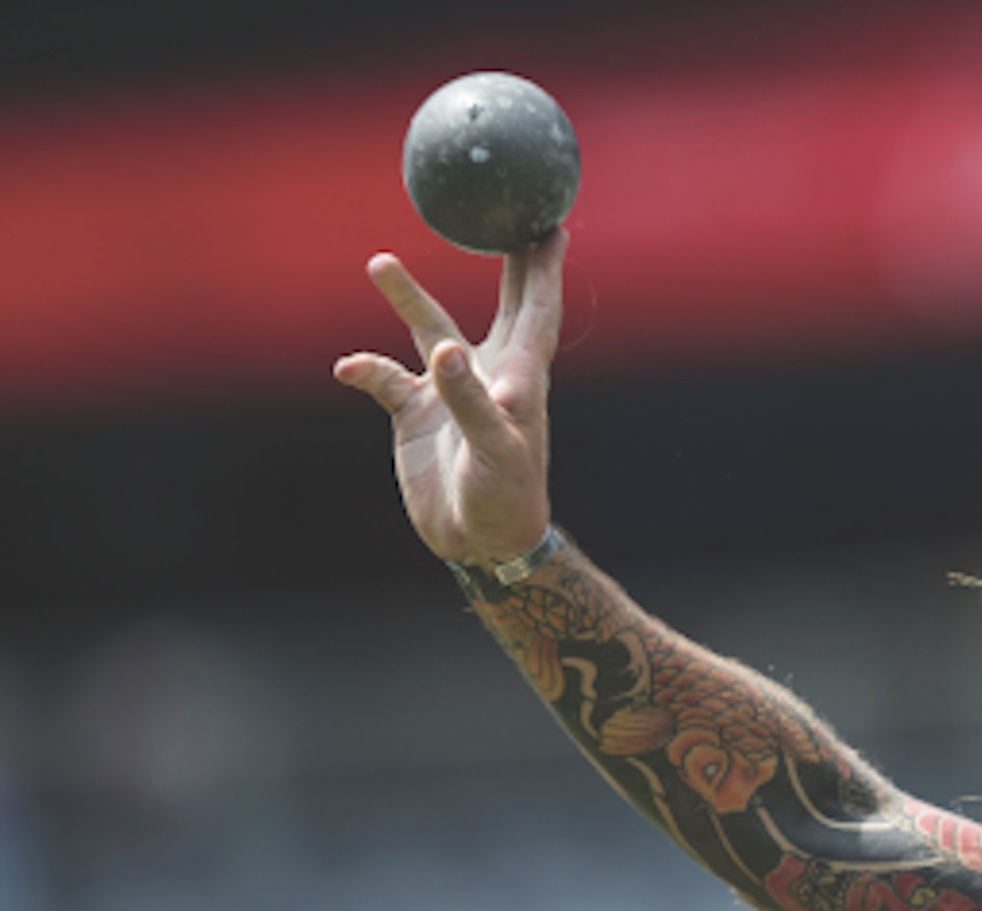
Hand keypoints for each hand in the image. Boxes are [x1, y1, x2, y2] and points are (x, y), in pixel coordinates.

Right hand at [332, 231, 566, 565]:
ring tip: (379, 262)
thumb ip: (468, 399)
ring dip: (406, 297)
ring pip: (428, 329)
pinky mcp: (416, 416)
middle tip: (500, 212)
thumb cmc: (505, 496)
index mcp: (520, 376)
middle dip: (502, 260)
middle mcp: (488, 374)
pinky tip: (345, 368)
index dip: (543, 267)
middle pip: (498, 303)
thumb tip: (446, 350)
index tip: (551, 222)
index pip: (536, 308)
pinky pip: (385, 378)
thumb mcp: (492, 447)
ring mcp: (450, 392)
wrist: (480, 541)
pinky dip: (365, 368)